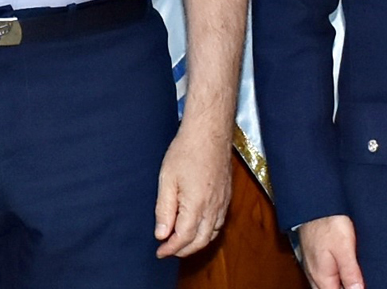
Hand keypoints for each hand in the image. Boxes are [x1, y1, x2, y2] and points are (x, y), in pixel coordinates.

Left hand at [153, 120, 230, 257]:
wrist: (209, 133)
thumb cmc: (186, 152)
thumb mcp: (167, 179)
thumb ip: (164, 209)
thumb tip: (161, 234)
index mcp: (196, 206)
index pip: (183, 238)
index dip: (170, 249)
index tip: (159, 252)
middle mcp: (213, 208)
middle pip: (199, 241)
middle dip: (183, 250)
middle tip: (167, 250)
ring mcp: (222, 203)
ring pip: (211, 234)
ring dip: (196, 243)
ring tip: (179, 242)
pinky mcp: (227, 197)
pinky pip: (219, 223)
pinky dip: (207, 233)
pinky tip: (197, 228)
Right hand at [296, 215, 363, 288]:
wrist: (314, 203)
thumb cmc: (328, 222)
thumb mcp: (344, 249)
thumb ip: (351, 273)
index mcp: (322, 277)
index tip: (361, 287)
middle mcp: (314, 274)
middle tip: (359, 283)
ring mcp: (312, 266)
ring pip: (326, 285)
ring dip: (339, 285)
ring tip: (354, 281)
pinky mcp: (313, 257)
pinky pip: (324, 276)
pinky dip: (334, 279)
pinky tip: (343, 274)